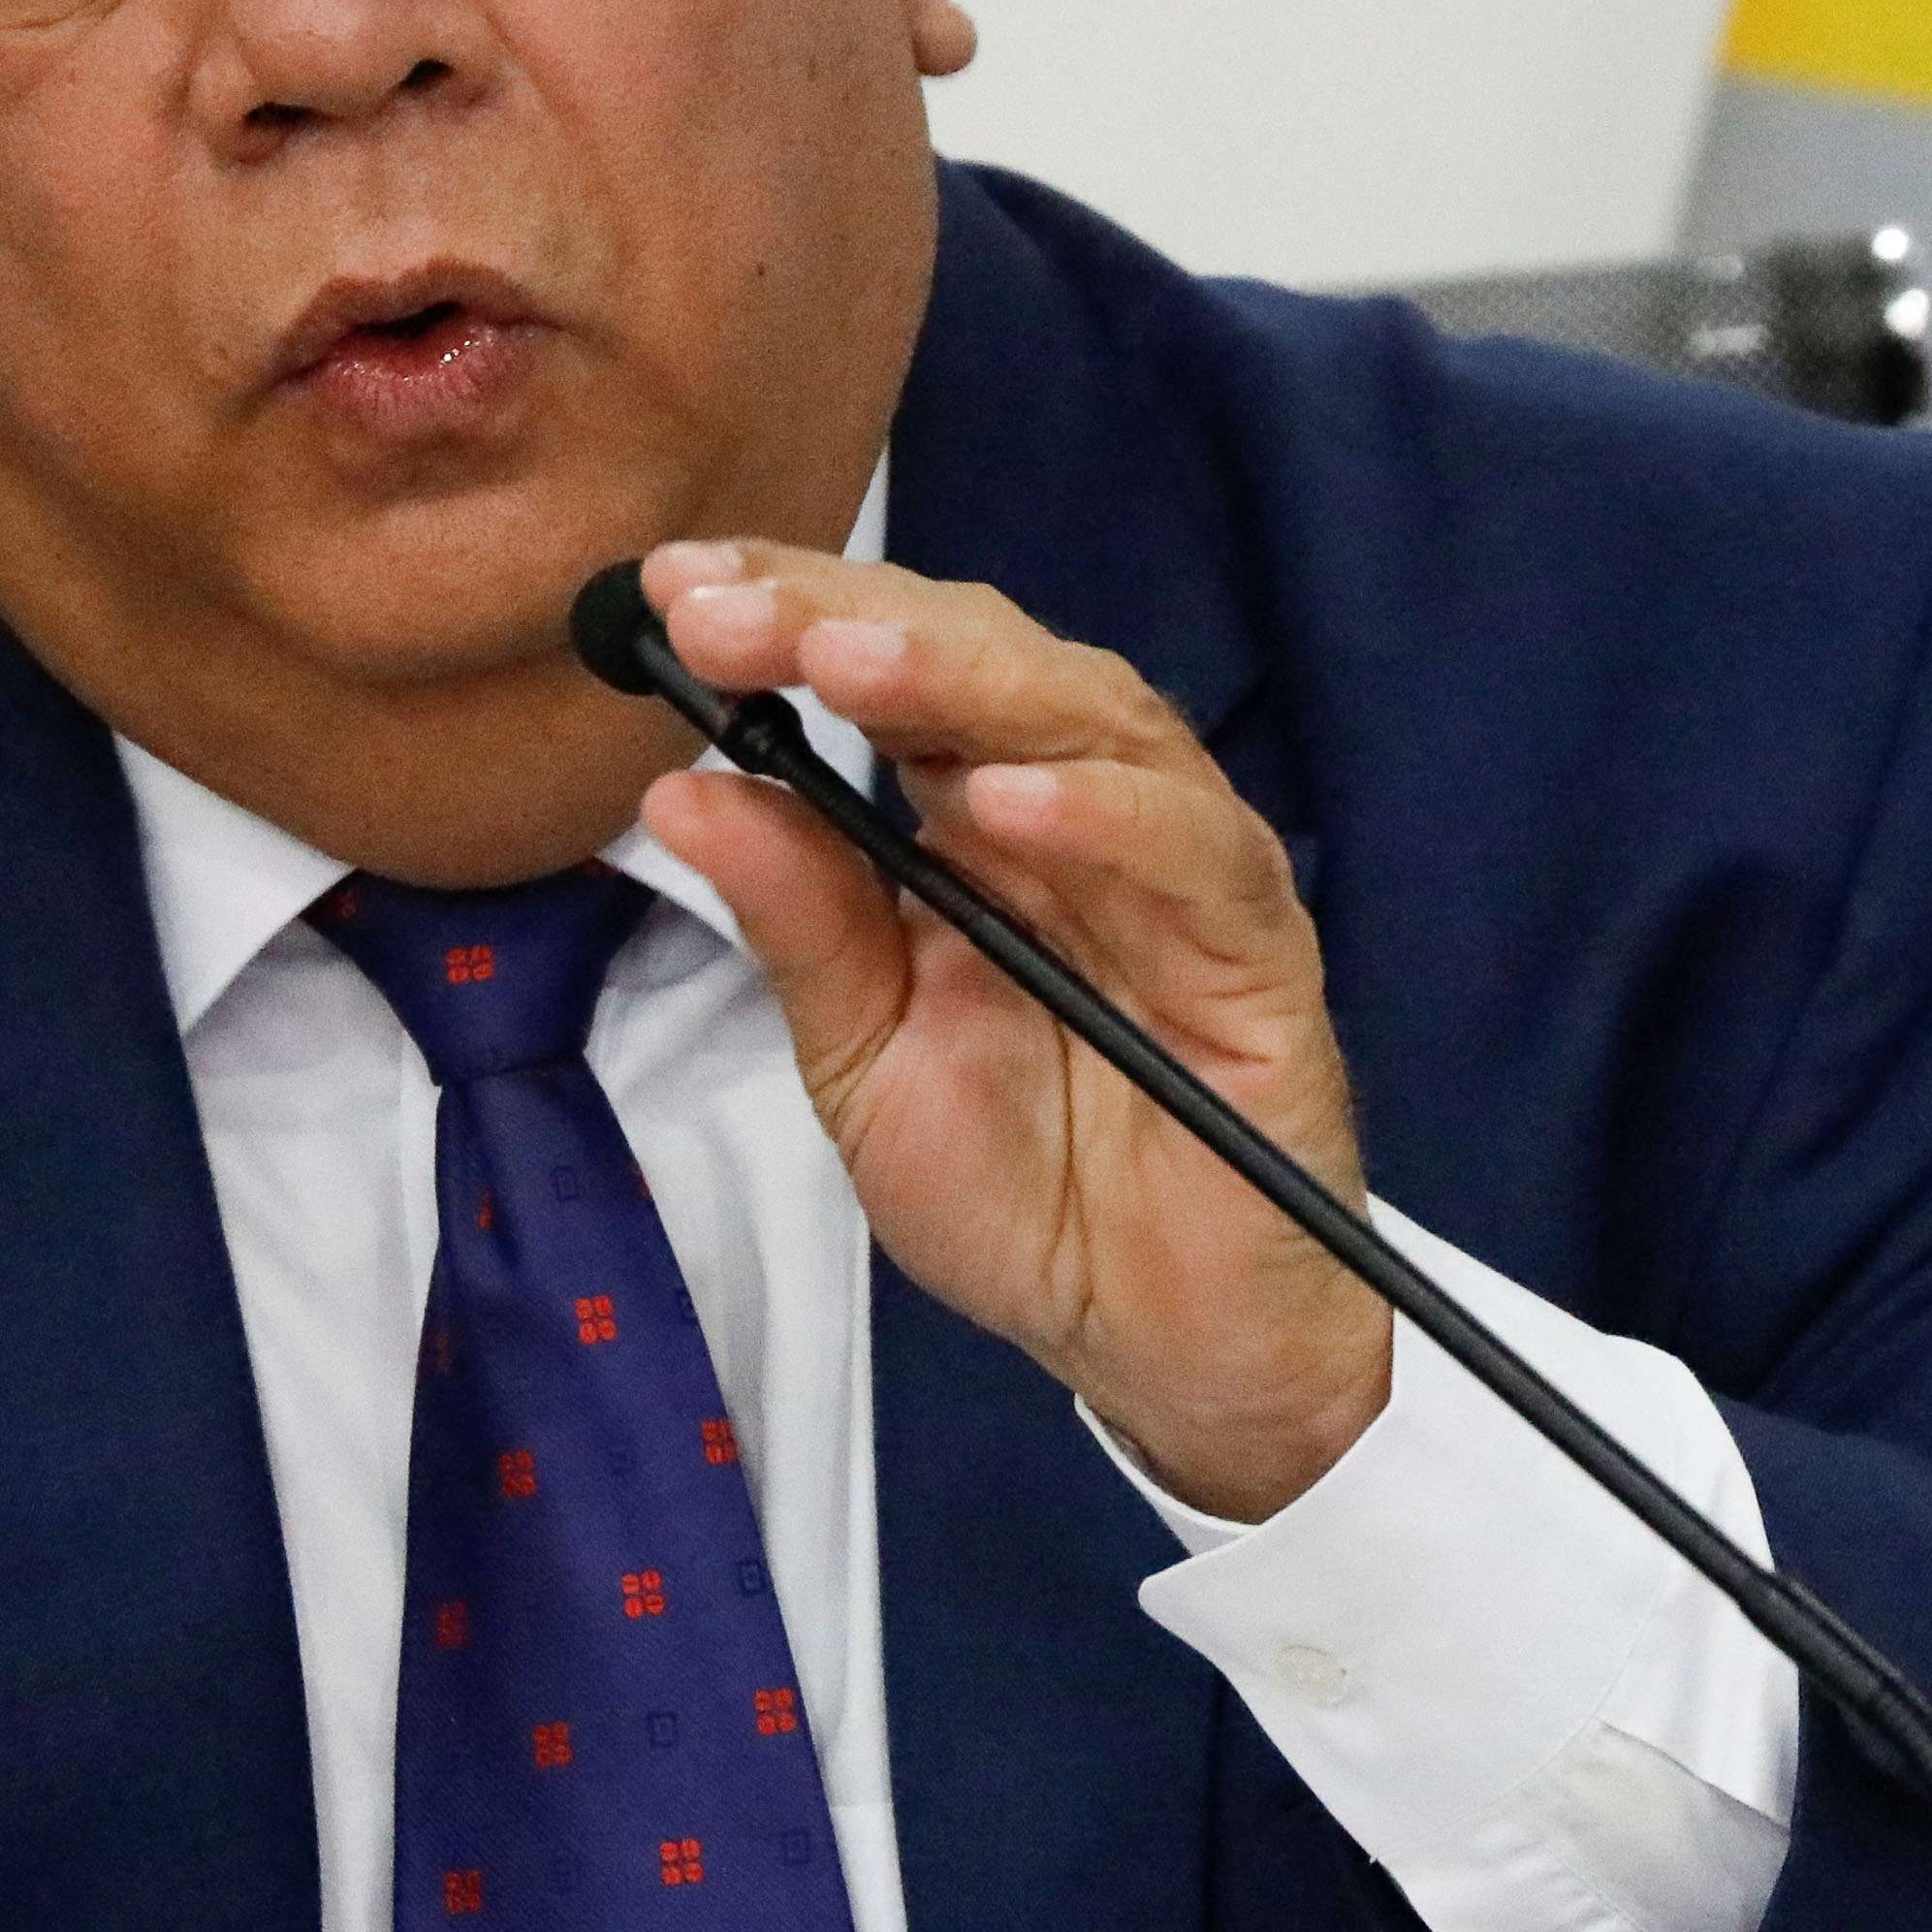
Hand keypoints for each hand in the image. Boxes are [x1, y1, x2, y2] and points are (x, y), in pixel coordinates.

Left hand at [631, 538, 1390, 1520]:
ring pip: (1092, 715)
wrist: (1152, 1341)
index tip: (673, 591)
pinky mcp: (1258, 944)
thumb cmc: (1021, 1192)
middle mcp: (1079, 812)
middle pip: (986, 658)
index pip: (893, 669)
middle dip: (852, 618)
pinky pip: (1192, 851)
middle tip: (728, 611)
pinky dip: (1106, 816)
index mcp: (975, 821)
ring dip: (965, 678)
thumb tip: (674, 787)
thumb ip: (796, 924)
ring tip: (845, 662)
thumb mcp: (863, 1060)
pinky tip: (1005, 804)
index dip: (793, 614)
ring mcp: (1175, 864)